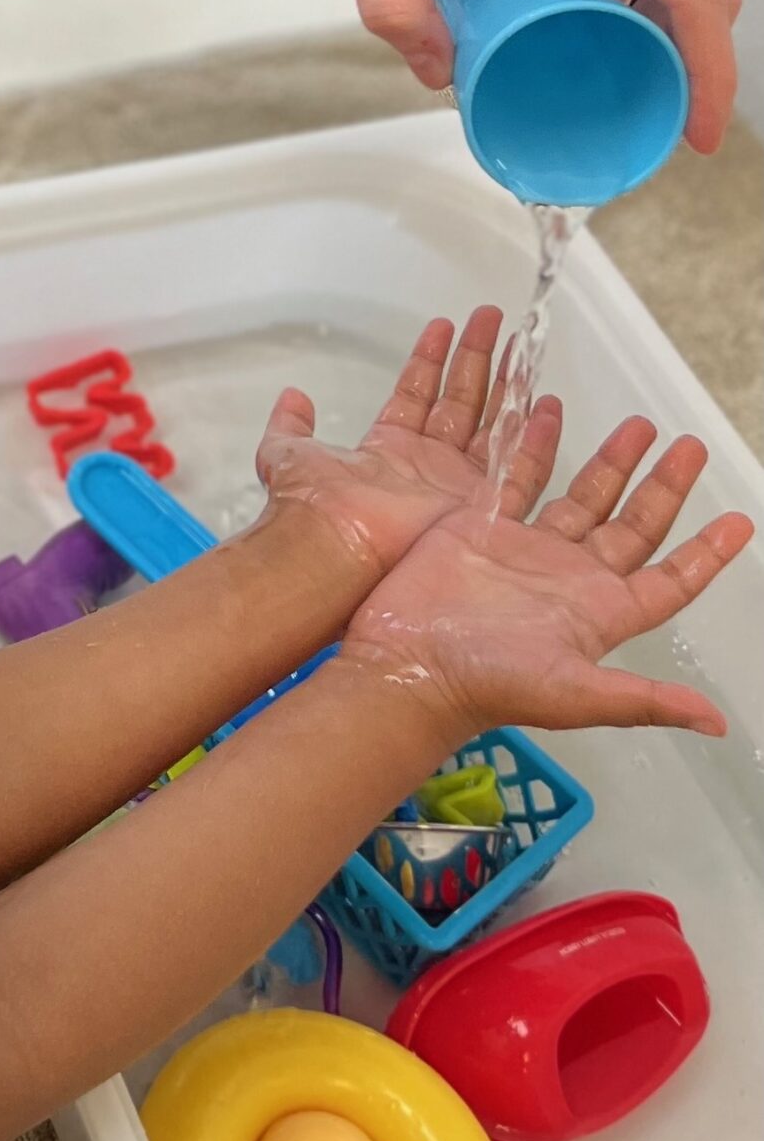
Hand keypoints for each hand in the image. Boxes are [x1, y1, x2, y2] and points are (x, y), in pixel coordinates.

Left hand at [255, 306, 559, 577]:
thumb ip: (292, 424)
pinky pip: (515, 463)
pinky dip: (531, 433)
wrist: (334, 548)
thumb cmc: (311, 505)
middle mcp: (427, 463)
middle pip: (460, 398)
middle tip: (492, 318)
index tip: (444, 325)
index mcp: (388, 447)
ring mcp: (457, 482)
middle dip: (476, 356)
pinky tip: (543, 400)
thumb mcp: (288, 453)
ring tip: (522, 343)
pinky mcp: (480, 503)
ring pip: (490, 420)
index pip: (417, 392)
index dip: (430, 358)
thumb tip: (293, 395)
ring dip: (506, 381)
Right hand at [341, 410, 751, 739]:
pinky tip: (549, 417)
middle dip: (662, 487)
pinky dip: (534, 448)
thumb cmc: (491, 684)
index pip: (668, 579)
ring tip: (639, 427)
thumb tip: (716, 722)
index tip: (738, 522)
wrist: (409, 663)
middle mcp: (571, 577)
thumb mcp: (575, 694)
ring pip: (581, 497)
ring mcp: (527, 549)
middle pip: (632, 525)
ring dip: (611, 464)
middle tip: (688, 448)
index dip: (704, 553)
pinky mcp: (481, 528)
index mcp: (601, 612)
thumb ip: (644, 700)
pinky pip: (516, 478)